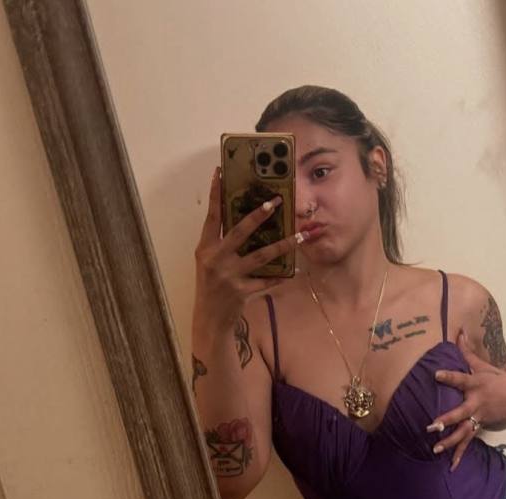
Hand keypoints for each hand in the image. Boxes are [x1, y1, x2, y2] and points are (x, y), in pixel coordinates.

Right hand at [193, 167, 320, 329]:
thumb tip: (244, 221)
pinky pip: (266, 280)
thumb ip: (221, 244)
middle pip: (240, 231)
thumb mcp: (208, 263)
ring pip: (261, 255)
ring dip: (283, 245)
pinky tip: (293, 271)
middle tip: (275, 201)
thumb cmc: (211, 287)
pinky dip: (279, 276)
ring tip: (300, 236)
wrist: (209, 319)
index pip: (212, 216)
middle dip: (258, 215)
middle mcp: (215, 259)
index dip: (215, 194)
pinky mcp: (241, 291)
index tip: (220, 172)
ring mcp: (229, 275)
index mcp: (205, 248)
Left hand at [426, 331, 505, 470]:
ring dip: (450, 441)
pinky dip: (460, 455)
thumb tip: (458, 331)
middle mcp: (476, 402)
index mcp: (475, 384)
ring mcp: (478, 417)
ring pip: (463, 431)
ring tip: (435, 449)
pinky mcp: (479, 426)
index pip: (460, 379)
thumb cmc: (498, 379)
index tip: (436, 374)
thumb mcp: (483, 365)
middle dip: (446, 419)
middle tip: (431, 426)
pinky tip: (452, 467)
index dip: (448, 376)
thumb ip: (466, 351)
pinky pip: (468, 442)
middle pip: (460, 412)